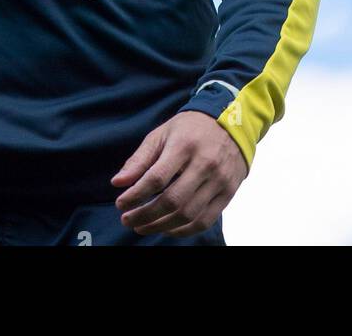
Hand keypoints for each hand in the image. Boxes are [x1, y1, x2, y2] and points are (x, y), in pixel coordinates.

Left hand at [111, 112, 247, 236]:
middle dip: (145, 215)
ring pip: (187, 215)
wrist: (233, 121)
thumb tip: (118, 183)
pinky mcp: (228, 193)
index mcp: (185, 145)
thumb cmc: (191, 129)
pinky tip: (167, 228)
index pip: (156, 178)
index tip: (121, 204)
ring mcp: (219, 180)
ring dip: (160, 227)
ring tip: (142, 226)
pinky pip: (204, 221)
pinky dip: (182, 231)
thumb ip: (140, 159)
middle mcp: (205, 163)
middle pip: (172, 200)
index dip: (135, 195)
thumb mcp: (162, 134)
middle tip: (127, 220)